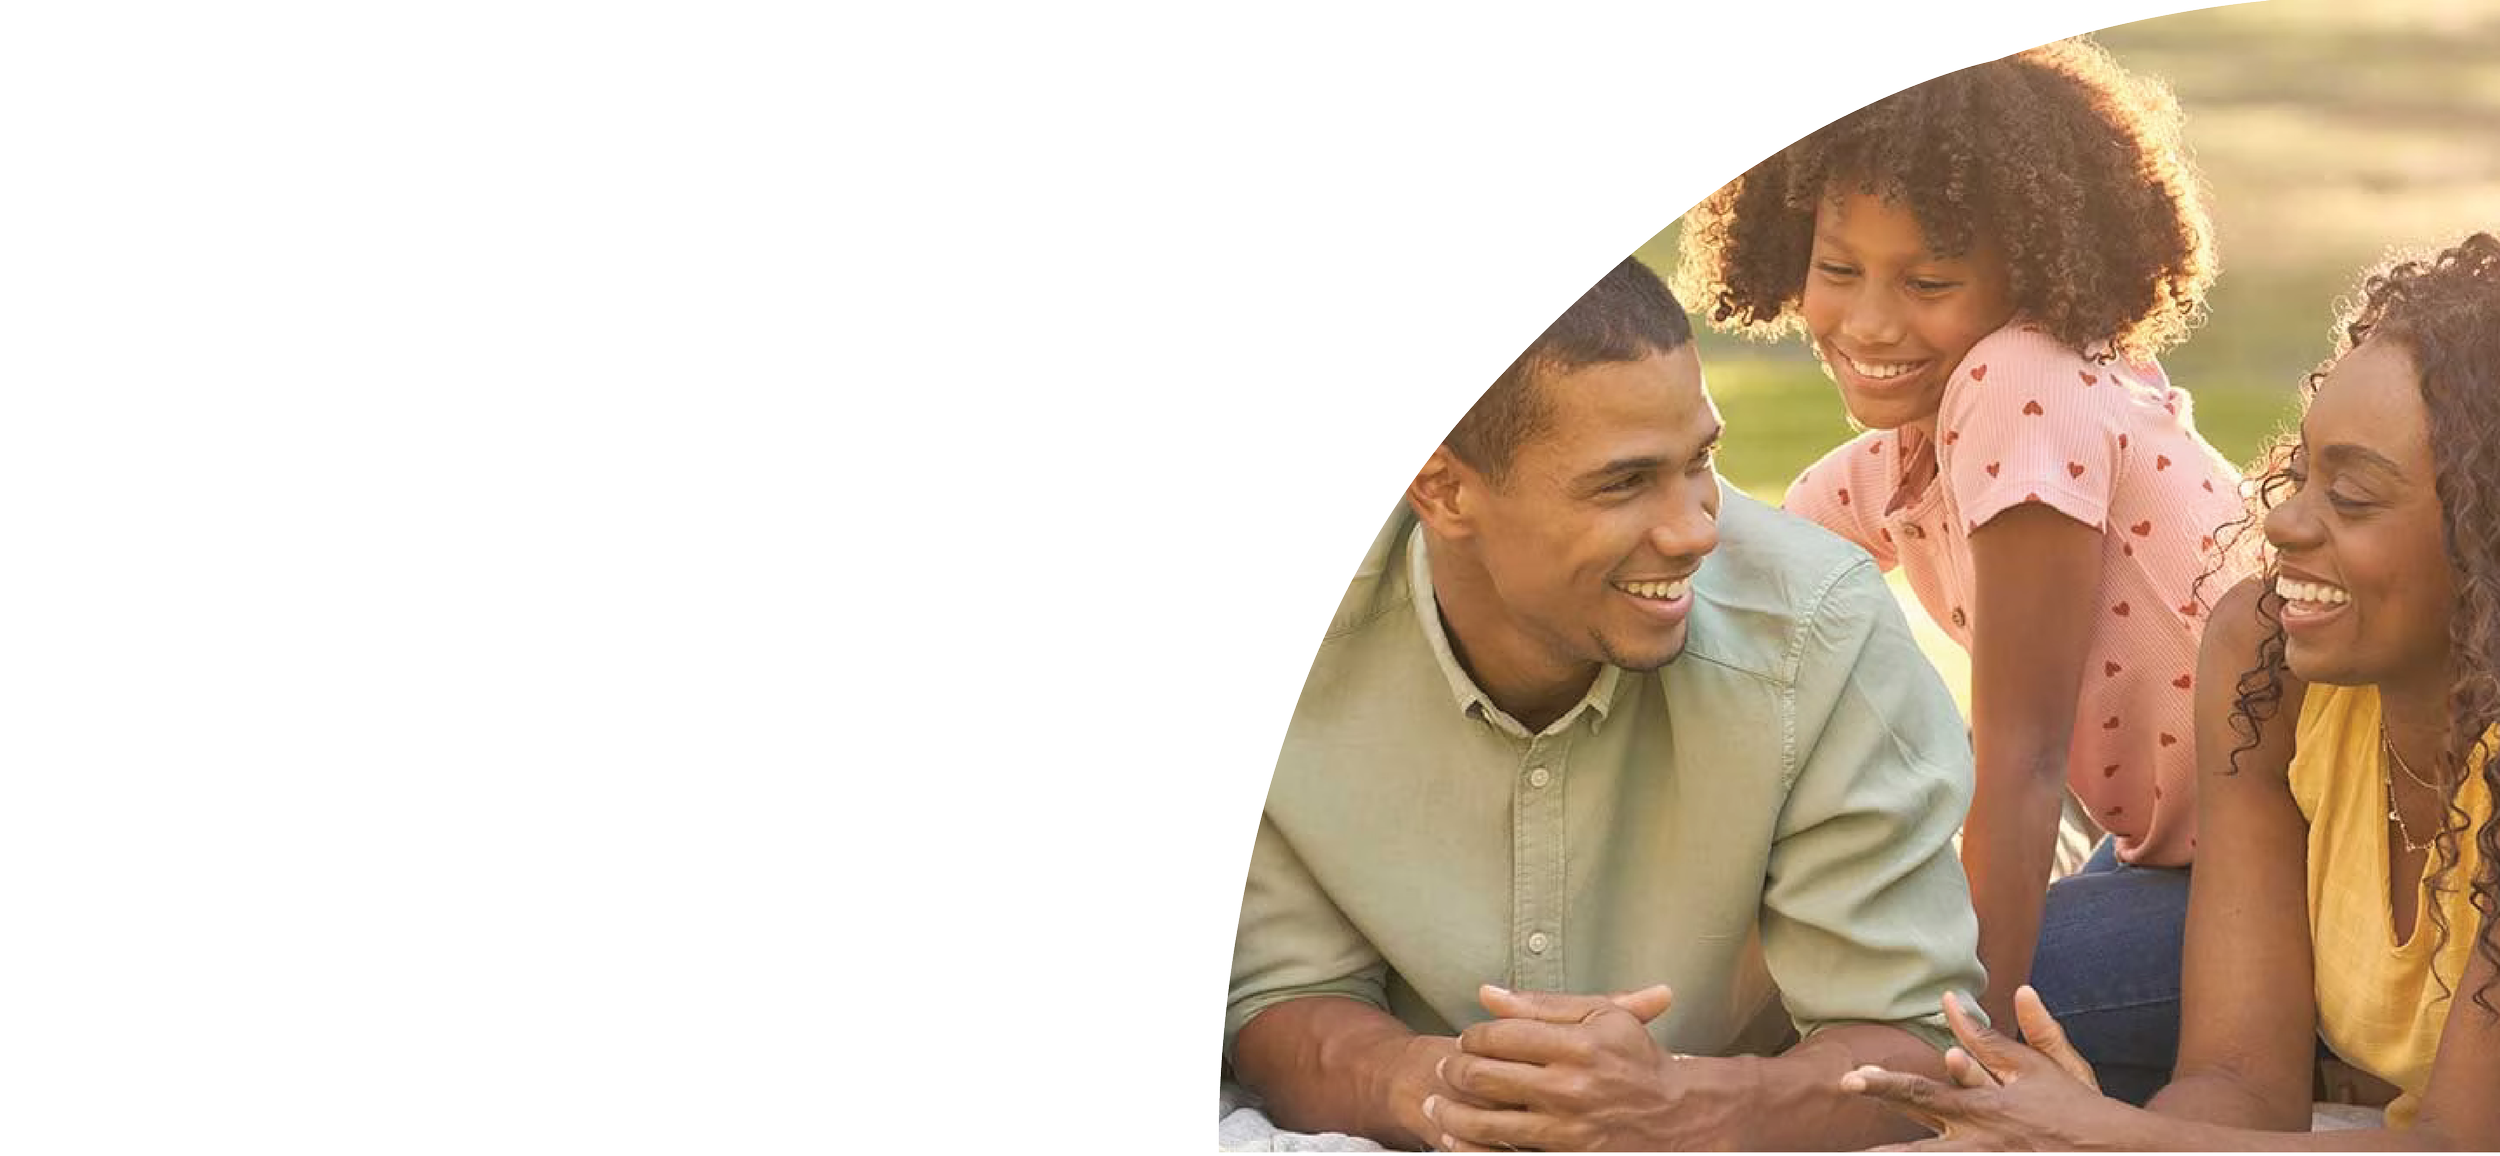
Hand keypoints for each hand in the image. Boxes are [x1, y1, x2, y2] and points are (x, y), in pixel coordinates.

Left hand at [1390, 987, 1668, 1149]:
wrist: (1678, 1115)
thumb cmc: (1637, 1059)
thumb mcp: (1601, 1016)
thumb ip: (1541, 1005)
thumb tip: (1485, 994)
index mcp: (1577, 1046)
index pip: (1499, 1036)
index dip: (1472, 1036)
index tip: (1468, 1037)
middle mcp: (1569, 1088)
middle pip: (1484, 1077)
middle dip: (1453, 1071)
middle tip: (1445, 1067)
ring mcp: (1566, 1129)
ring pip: (1486, 1122)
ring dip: (1451, 1112)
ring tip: (1436, 1102)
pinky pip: (1505, 1155)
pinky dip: (1472, 1148)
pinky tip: (1454, 1137)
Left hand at [1840, 987, 2131, 1151]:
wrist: (2116, 1151)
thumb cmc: (2076, 1108)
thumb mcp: (2039, 1067)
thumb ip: (1995, 1036)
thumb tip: (1969, 999)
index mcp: (1982, 1108)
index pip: (1922, 1095)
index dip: (1885, 1085)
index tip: (1851, 1079)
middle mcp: (1977, 1141)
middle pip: (1917, 1147)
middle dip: (1881, 1151)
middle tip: (1847, 1142)